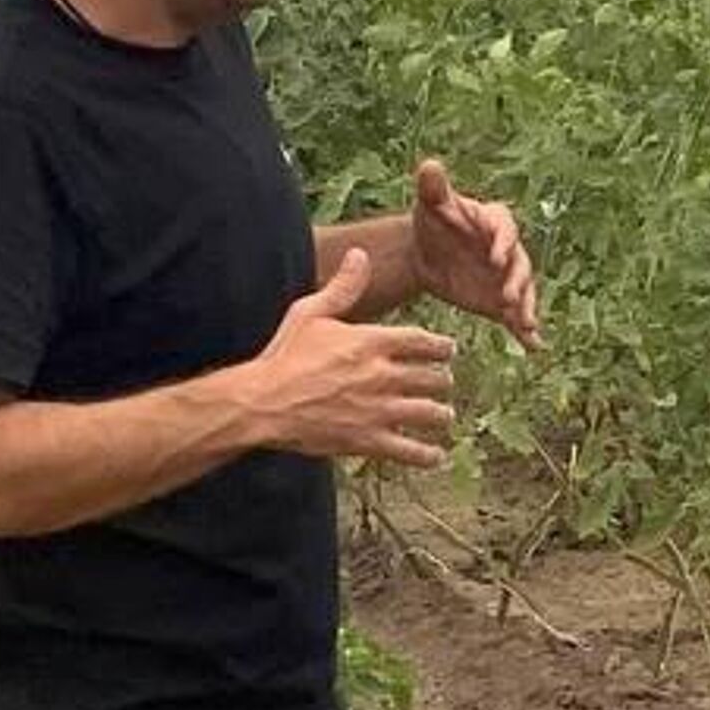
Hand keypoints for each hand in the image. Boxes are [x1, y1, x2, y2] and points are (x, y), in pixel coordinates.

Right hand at [258, 250, 456, 466]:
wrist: (262, 404)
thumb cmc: (284, 356)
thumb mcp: (311, 313)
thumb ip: (343, 286)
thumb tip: (360, 254)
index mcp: (373, 342)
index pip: (425, 342)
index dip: (442, 347)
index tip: (448, 351)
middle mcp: (384, 375)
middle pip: (434, 378)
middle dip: (442, 381)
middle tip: (443, 383)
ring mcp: (378, 410)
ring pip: (430, 413)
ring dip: (441, 415)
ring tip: (443, 416)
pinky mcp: (367, 440)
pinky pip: (409, 450)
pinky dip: (426, 455)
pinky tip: (435, 456)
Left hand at [410, 157, 540, 348]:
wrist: (426, 253)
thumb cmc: (432, 221)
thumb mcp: (430, 204)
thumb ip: (433, 188)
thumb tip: (429, 165)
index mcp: (494, 222)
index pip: (504, 230)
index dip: (502, 243)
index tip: (496, 257)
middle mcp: (508, 250)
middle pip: (520, 265)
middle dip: (517, 282)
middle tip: (508, 298)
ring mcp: (507, 277)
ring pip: (524, 292)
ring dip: (526, 307)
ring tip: (525, 325)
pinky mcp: (501, 300)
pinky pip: (517, 316)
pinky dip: (526, 331)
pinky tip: (534, 346)